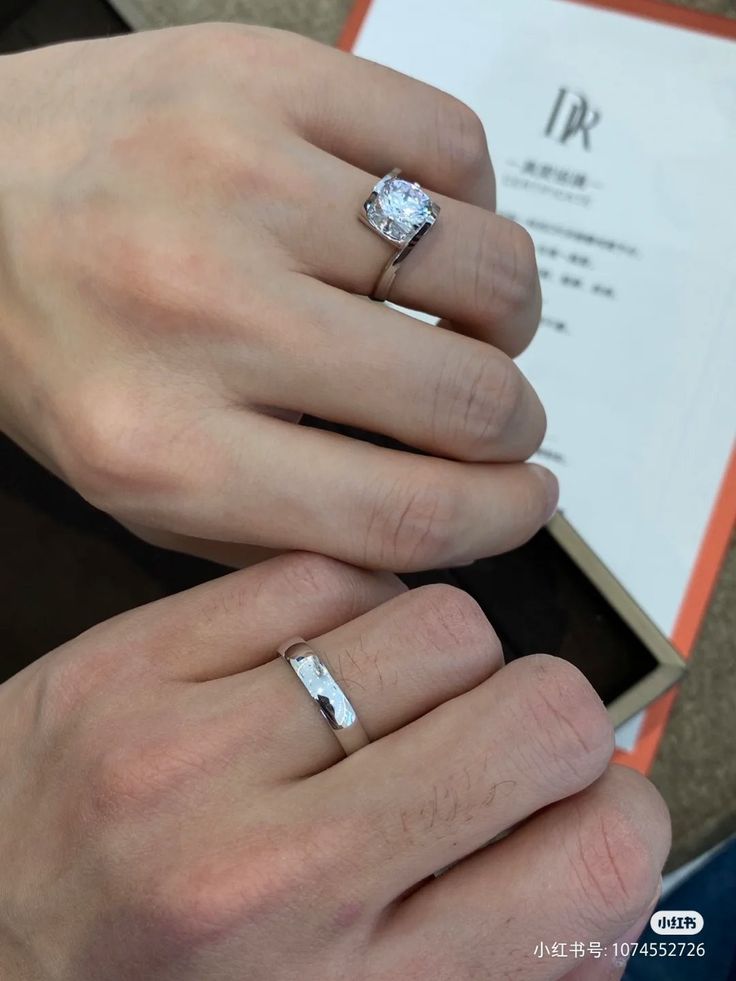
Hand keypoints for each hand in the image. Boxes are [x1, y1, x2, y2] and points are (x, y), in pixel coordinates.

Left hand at [0, 25, 555, 570]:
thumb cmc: (62, 358)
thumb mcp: (147, 493)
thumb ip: (293, 536)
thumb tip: (442, 540)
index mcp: (168, 450)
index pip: (404, 511)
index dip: (501, 515)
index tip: (529, 500)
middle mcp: (203, 312)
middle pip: (461, 394)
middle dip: (512, 421)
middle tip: (497, 413)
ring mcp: (235, 177)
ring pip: (481, 261)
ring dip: (503, 309)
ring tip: (463, 316)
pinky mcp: (260, 76)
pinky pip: (451, 145)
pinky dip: (469, 200)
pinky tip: (422, 226)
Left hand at [0, 553, 668, 979]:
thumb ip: (491, 948)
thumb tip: (588, 838)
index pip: (599, 859)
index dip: (617, 812)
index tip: (584, 802)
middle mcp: (278, 876)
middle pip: (540, 716)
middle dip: (548, 719)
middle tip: (498, 739)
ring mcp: (194, 757)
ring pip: (444, 625)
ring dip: (445, 659)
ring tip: (390, 703)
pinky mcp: (133, 665)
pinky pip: (319, 576)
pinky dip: (346, 607)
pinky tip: (311, 661)